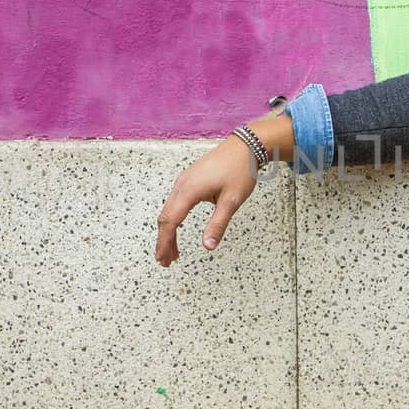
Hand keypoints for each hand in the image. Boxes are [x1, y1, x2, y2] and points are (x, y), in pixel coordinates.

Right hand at [154, 138, 259, 266]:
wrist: (245, 146)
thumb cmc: (240, 170)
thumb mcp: (232, 201)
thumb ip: (218, 224)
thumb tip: (208, 246)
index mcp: (189, 190)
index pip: (170, 222)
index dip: (165, 243)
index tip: (163, 259)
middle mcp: (182, 184)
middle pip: (165, 218)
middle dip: (164, 241)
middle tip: (166, 261)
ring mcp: (184, 181)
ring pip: (169, 210)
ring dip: (168, 232)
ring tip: (173, 252)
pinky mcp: (189, 179)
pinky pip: (174, 202)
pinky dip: (173, 219)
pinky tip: (177, 229)